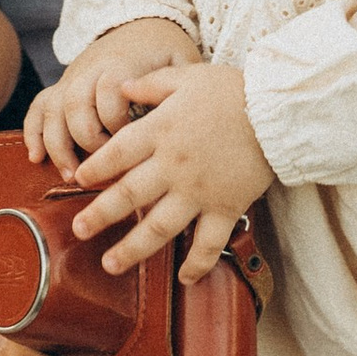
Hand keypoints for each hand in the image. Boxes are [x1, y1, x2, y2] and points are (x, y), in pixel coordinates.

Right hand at [26, 15, 203, 179]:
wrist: (142, 23)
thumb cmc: (165, 50)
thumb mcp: (181, 61)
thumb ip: (178, 88)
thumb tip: (175, 123)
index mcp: (122, 63)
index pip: (109, 93)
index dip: (116, 122)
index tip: (132, 144)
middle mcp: (91, 69)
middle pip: (76, 104)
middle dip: (86, 141)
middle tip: (100, 170)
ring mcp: (73, 78)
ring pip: (53, 109)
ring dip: (57, 144)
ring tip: (70, 175)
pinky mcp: (62, 86)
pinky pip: (39, 107)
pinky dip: (33, 132)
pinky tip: (36, 158)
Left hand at [69, 61, 273, 280]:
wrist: (278, 111)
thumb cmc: (233, 90)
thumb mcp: (188, 76)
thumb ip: (152, 84)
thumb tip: (121, 85)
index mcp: (161, 130)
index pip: (118, 152)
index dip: (95, 167)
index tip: (79, 180)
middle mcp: (174, 165)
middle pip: (129, 194)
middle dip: (100, 215)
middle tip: (78, 231)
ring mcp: (199, 191)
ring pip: (160, 226)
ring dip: (133, 249)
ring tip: (111, 265)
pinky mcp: (226, 207)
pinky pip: (209, 242)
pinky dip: (198, 263)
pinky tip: (185, 278)